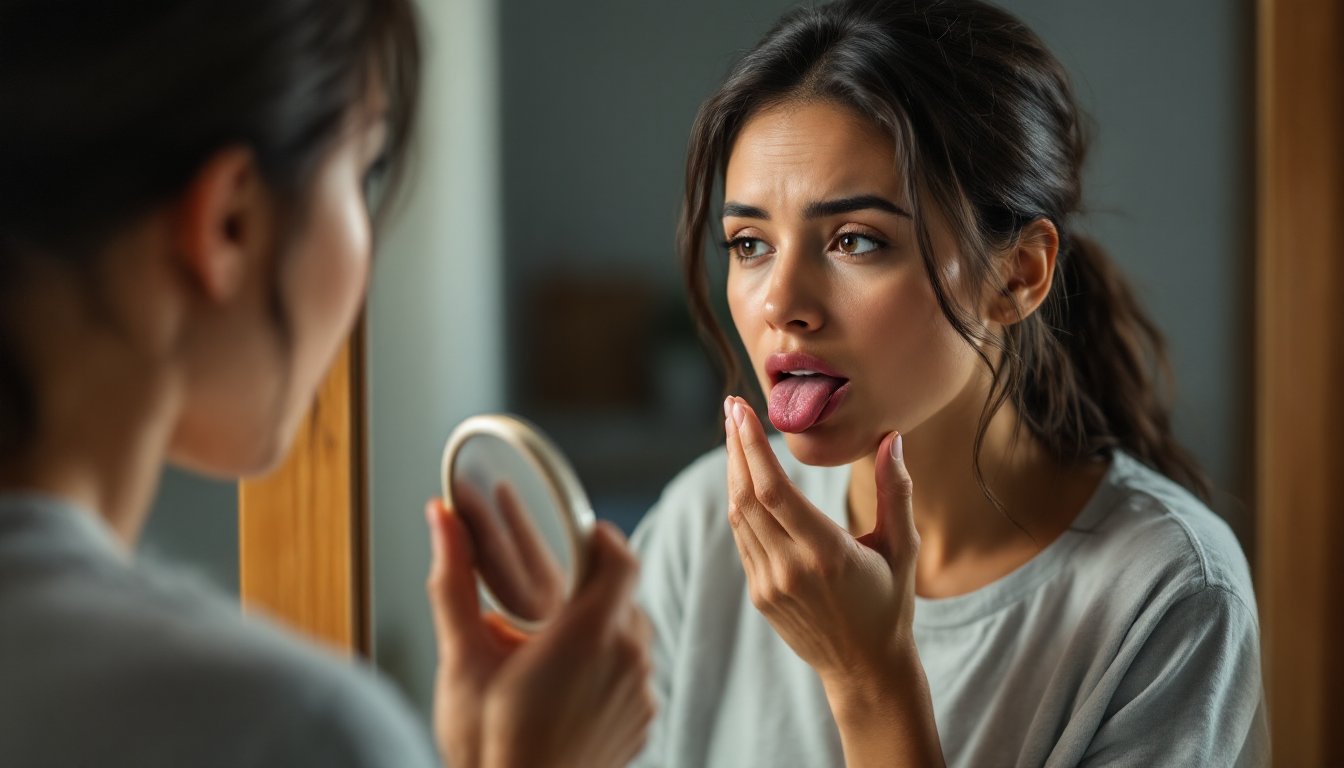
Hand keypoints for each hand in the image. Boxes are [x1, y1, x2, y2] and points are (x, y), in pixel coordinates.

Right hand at [425, 499, 655, 767]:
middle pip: (625, 595)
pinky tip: (569, 684)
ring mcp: (640, 692)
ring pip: (632, 634)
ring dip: (602, 627)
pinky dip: (610, 667)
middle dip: (592, 587)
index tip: (581, 535)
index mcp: (586, 636)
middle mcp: (625, 659)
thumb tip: (441, 521)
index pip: (621, 560)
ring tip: (554, 645)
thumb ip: (454, 583)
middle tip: (553, 595)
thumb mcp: (463, 662)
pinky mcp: (643, 720)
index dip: (603, 540)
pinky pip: (635, 673)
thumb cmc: (489, 748)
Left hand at [722, 396, 918, 683]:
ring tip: (735, 433)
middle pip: (746, 496)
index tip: (742, 411)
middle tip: (732, 407)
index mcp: (827, 555)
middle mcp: (791, 569)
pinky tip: (745, 478)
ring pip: (738, 517)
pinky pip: (743, 539)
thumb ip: (896, 492)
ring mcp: (769, 585)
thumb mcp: (902, 548)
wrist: (866, 668)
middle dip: (736, 447)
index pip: (774, 492)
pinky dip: (741, 504)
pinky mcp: (759, 595)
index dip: (752, 448)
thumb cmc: (890, 603)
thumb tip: (892, 439)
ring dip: (734, 472)